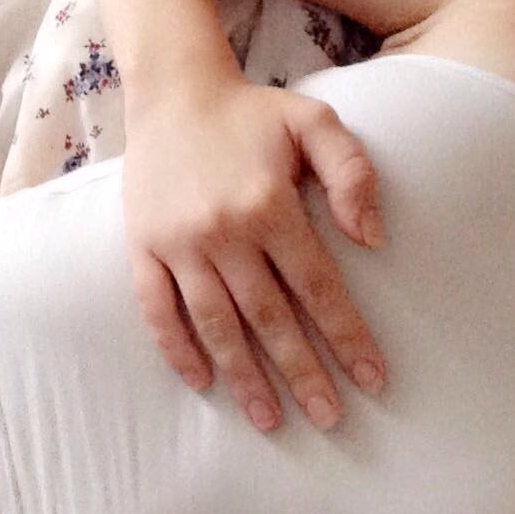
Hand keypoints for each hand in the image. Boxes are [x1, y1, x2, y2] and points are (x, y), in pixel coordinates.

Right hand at [124, 79, 386, 431]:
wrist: (173, 94)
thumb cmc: (251, 114)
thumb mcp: (316, 122)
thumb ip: (352, 174)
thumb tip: (372, 241)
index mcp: (269, 205)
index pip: (317, 287)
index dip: (347, 336)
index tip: (372, 379)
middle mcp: (223, 232)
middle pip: (269, 318)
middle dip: (302, 373)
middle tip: (329, 419)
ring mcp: (177, 245)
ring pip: (215, 323)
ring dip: (243, 376)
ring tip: (269, 419)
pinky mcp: (142, 248)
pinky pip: (156, 310)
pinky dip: (177, 348)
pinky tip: (200, 382)